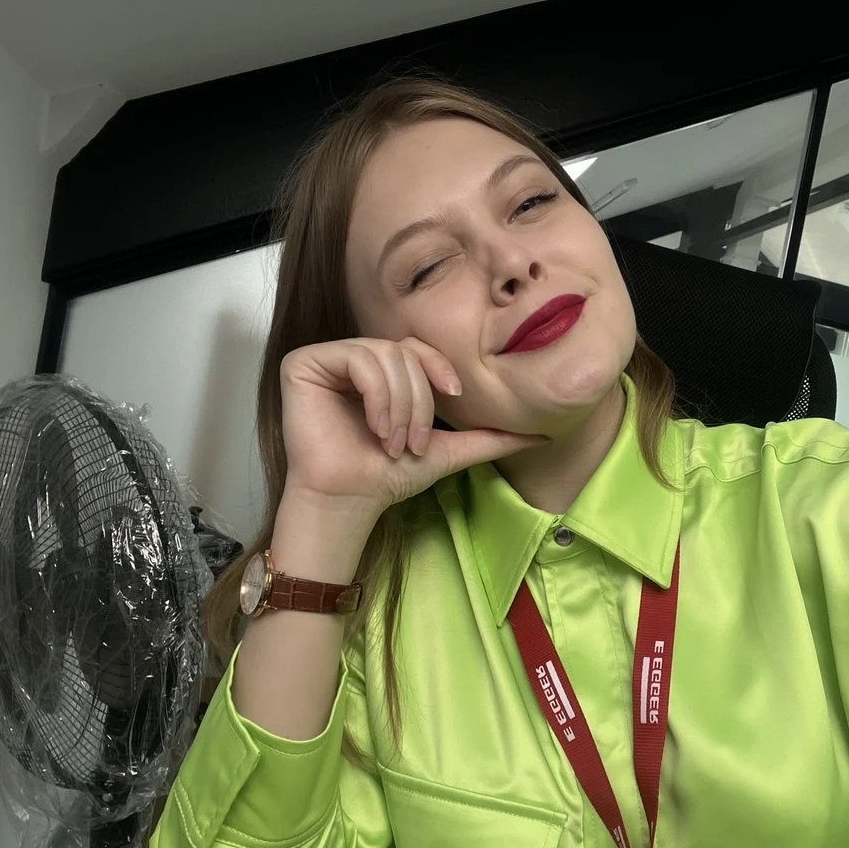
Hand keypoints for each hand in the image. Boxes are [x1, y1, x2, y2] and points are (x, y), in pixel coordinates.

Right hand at [278, 337, 543, 520]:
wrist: (352, 499)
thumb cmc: (390, 476)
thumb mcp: (451, 450)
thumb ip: (491, 438)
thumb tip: (544, 435)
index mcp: (385, 370)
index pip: (422, 348)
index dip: (440, 371)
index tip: (454, 400)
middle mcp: (355, 358)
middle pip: (406, 351)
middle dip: (420, 401)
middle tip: (413, 443)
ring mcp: (328, 358)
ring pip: (386, 355)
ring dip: (400, 405)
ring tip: (394, 442)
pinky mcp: (303, 364)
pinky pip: (357, 357)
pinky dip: (376, 395)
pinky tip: (375, 427)